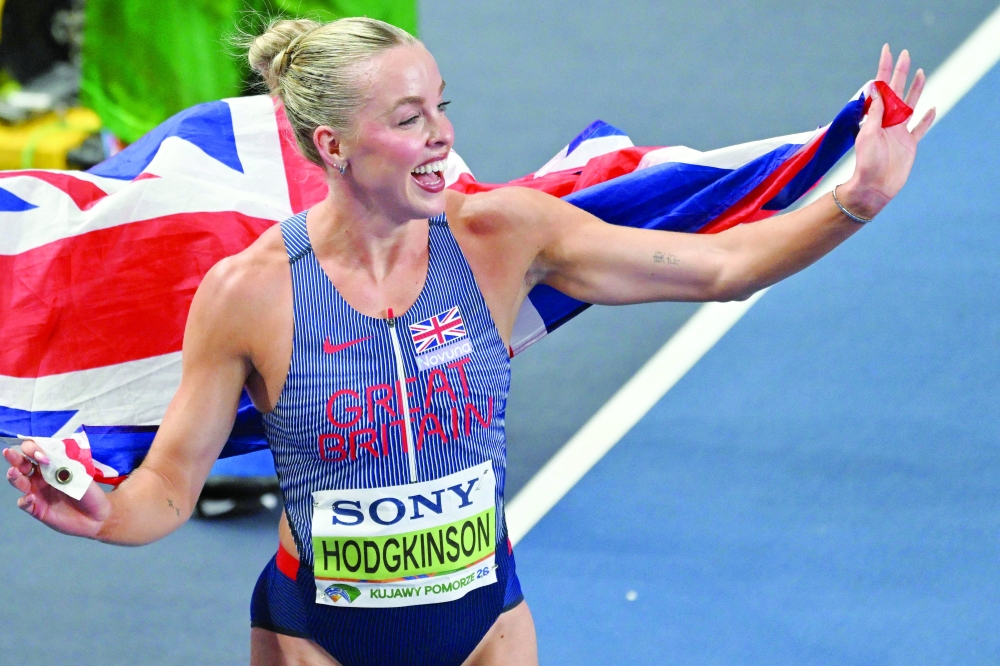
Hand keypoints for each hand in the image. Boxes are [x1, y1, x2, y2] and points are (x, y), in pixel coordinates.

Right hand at [4, 440, 110, 538]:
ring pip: (19, 482)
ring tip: (13, 472)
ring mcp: (37, 493)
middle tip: (9, 453)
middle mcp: (40, 478)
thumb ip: (62, 466)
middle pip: (22, 465)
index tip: (43, 456)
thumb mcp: (78, 475)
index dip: (35, 450)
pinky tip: (31, 498)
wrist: (96, 516)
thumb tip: (47, 456)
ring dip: (14, 477)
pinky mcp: (37, 509)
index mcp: (50, 466)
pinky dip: (25, 500)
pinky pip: (24, 503)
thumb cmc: (88, 492)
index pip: (36, 453)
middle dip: (15, 458)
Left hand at [839, 44, 936, 218]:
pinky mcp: (910, 145)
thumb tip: (875, 88)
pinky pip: (920, 129)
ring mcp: (900, 133)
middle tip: (905, 54)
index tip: (887, 50)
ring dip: (916, 89)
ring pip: (911, 105)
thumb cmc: (867, 164)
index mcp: (877, 117)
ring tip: (921, 73)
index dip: (884, 68)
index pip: (882, 87)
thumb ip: (875, 113)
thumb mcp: (868, 135)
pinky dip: (927, 119)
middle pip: (898, 91)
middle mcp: (889, 122)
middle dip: (901, 72)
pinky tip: (932, 108)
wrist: (873, 188)